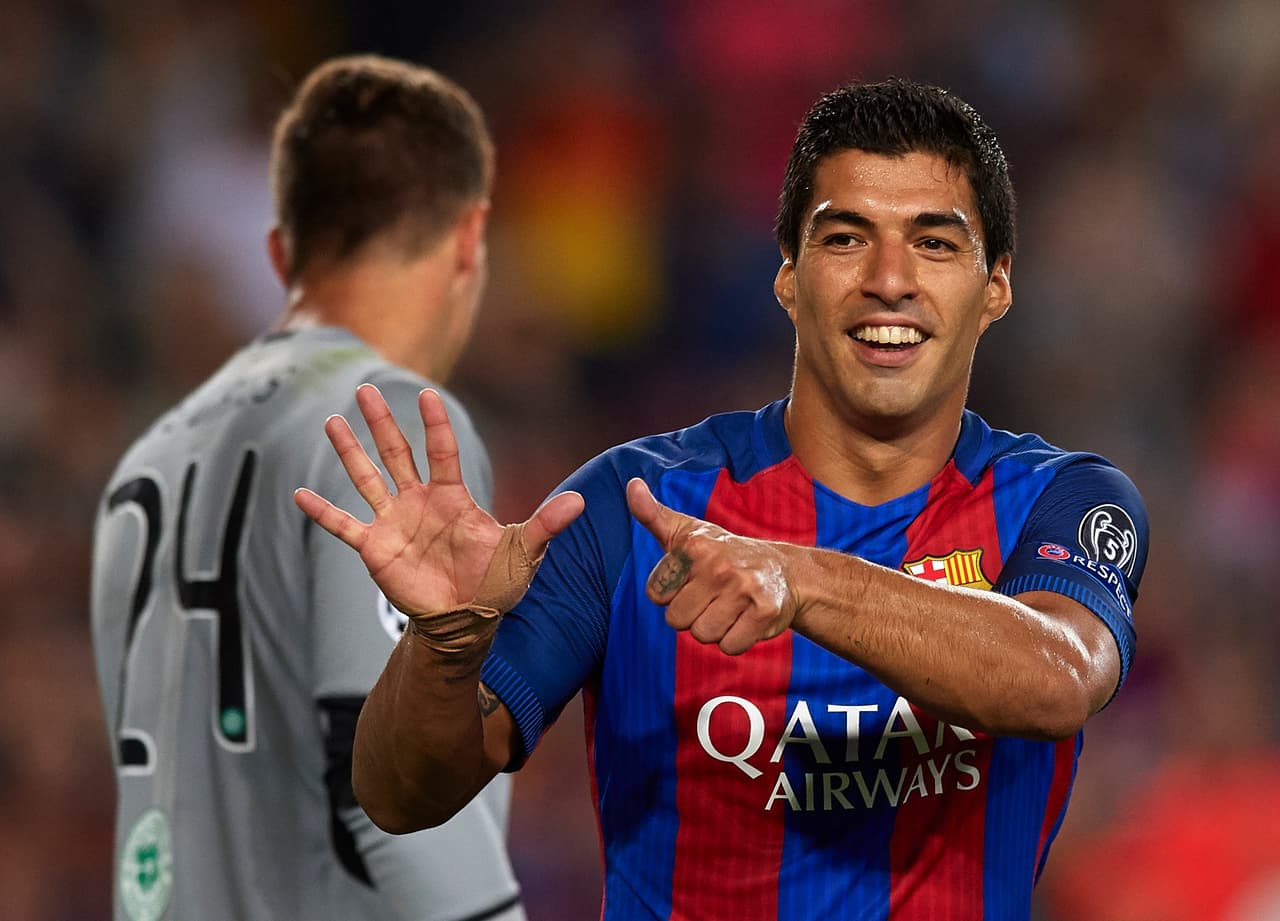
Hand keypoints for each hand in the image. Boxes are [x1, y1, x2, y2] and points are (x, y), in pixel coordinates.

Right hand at [295, 384, 583, 625]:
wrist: (467, 619)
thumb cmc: (496, 583)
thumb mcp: (524, 551)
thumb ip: (546, 524)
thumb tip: (581, 502)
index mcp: (452, 496)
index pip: (442, 450)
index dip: (435, 424)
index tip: (427, 394)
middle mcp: (419, 501)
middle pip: (397, 451)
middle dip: (381, 420)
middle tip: (366, 387)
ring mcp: (394, 522)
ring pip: (367, 477)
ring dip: (349, 450)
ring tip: (331, 420)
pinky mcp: (375, 548)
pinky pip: (343, 525)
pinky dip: (321, 512)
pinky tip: (297, 494)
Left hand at [626, 478, 798, 654]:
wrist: (784, 571)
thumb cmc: (723, 554)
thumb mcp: (686, 532)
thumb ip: (653, 514)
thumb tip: (631, 485)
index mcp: (694, 546)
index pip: (656, 594)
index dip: (672, 594)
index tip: (691, 581)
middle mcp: (719, 565)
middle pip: (677, 620)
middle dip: (692, 615)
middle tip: (712, 597)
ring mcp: (744, 589)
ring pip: (702, 635)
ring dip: (714, 629)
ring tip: (729, 608)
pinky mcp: (765, 612)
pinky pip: (730, 647)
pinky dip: (735, 640)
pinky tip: (745, 619)